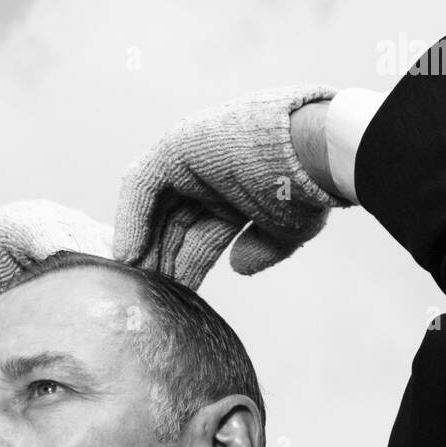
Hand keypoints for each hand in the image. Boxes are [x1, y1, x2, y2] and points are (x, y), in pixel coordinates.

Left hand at [113, 86, 347, 289]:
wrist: (316, 151)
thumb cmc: (309, 189)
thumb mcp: (285, 230)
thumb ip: (261, 249)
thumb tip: (238, 267)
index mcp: (238, 193)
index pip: (200, 235)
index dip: (186, 266)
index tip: (174, 300)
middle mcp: (213, 176)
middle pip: (175, 226)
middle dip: (162, 263)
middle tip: (149, 299)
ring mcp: (194, 159)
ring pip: (157, 209)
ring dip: (145, 247)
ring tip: (137, 285)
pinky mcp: (177, 146)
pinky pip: (143, 185)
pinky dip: (132, 219)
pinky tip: (129, 255)